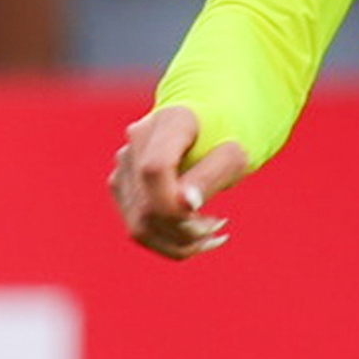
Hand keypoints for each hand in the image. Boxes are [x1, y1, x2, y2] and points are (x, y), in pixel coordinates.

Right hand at [110, 101, 249, 259]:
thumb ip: (211, 176)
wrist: (212, 117)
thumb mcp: (236, 154)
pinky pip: (139, 227)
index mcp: (170, 121)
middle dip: (188, 231)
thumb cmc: (230, 133)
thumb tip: (185, 205)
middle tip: (219, 225)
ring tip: (210, 230)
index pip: (154, 170)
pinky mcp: (122, 185)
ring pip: (139, 225)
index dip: (175, 204)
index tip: (213, 218)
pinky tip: (197, 235)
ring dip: (180, 241)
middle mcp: (137, 140)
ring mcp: (124, 163)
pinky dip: (171, 241)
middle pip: (147, 206)